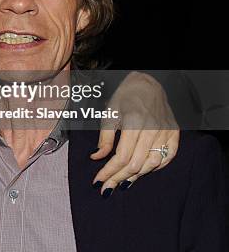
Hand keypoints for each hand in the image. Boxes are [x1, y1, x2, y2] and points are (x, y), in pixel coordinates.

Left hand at [90, 71, 178, 195]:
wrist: (148, 83)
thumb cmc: (125, 97)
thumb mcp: (109, 113)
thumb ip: (104, 138)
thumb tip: (96, 158)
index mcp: (134, 122)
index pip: (122, 156)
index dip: (109, 171)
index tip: (98, 182)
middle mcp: (152, 129)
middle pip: (136, 164)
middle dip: (119, 178)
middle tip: (107, 188)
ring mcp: (166, 132)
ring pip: (152, 164)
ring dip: (136, 176)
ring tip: (121, 183)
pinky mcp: (174, 133)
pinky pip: (167, 157)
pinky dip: (155, 168)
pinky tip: (142, 172)